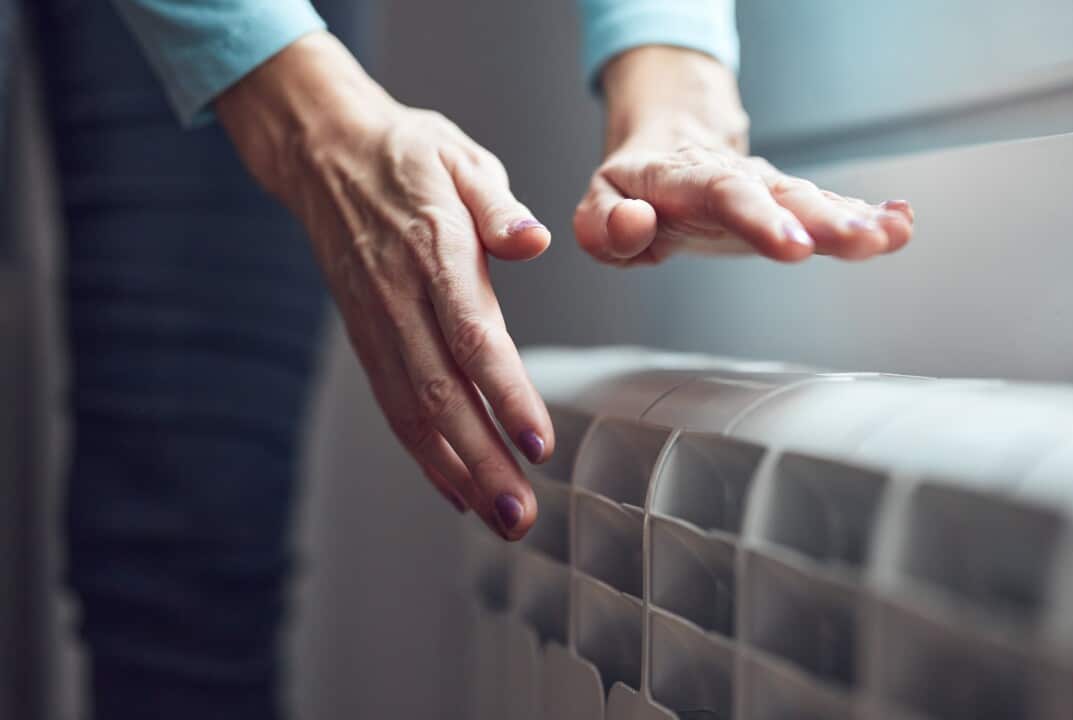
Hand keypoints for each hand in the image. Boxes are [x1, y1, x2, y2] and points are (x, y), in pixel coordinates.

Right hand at [216, 33, 551, 539]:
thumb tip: (532, 240)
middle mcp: (398, 295)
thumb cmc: (406, 153)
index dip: (505, 393)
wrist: (324, 153)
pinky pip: (393, 405)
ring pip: (413, 411)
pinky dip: (425, 454)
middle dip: (483, 461)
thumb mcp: (460, 155)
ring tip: (499, 519)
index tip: (538, 442)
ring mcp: (375, 322)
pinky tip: (457, 489)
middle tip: (522, 513)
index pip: (471, 334)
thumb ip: (497, 204)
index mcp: (431, 249)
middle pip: (441, 393)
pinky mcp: (365, 337)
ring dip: (458, 472)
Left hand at [575, 47, 913, 264]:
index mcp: (686, 181)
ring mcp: (767, 191)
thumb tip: (637, 224)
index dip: (761, 220)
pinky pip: (830, 207)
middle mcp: (735, 180)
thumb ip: (605, 225)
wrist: (667, 149)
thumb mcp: (597, 206)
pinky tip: (900, 225)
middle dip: (824, 221)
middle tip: (859, 241)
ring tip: (892, 234)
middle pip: (783, 196)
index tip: (795, 247)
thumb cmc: (633, 189)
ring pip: (813, 201)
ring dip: (855, 220)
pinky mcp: (788, 206)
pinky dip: (867, 216)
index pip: (724, 196)